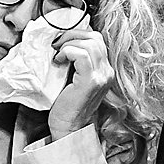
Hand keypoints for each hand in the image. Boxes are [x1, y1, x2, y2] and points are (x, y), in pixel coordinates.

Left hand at [47, 20, 111, 141]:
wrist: (69, 128)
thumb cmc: (67, 106)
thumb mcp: (75, 79)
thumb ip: (77, 62)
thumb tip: (63, 42)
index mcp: (105, 70)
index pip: (97, 40)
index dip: (78, 35)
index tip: (61, 42)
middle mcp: (107, 72)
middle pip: (95, 37)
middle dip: (72, 35)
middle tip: (56, 45)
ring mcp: (102, 76)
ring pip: (89, 43)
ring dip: (68, 43)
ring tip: (57, 54)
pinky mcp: (91, 81)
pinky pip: (82, 55)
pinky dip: (68, 52)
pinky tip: (59, 60)